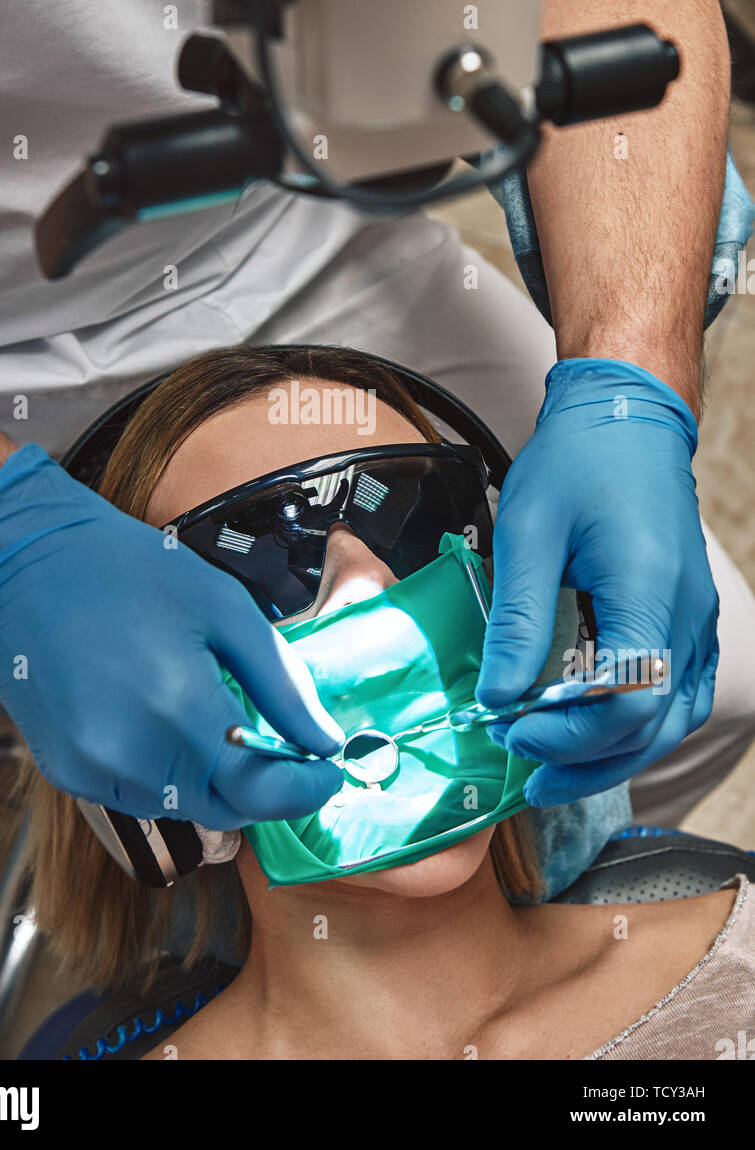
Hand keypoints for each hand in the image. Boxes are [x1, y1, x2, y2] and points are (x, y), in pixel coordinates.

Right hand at [0, 444, 343, 825]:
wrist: (23, 560)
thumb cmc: (129, 569)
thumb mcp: (225, 607)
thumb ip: (282, 682)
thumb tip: (325, 739)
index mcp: (179, 712)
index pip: (261, 792)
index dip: (306, 790)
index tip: (332, 770)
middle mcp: (131, 757)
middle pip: (224, 808)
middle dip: (265, 787)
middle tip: (287, 747)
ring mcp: (91, 770)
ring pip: (181, 806)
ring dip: (216, 780)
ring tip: (225, 724)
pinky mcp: (65, 771)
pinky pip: (137, 794)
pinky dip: (169, 774)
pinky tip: (171, 725)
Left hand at [475, 359, 717, 804]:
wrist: (628, 418)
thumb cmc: (578, 463)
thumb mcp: (528, 531)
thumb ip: (517, 619)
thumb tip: (497, 697)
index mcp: (649, 591)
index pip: (627, 698)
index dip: (568, 733)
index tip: (510, 730)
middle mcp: (687, 615)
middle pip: (654, 723)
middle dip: (587, 760)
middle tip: (526, 777)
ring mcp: (697, 619)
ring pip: (673, 717)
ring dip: (616, 753)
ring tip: (556, 771)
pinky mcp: (689, 617)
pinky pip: (680, 691)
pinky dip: (643, 724)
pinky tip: (602, 737)